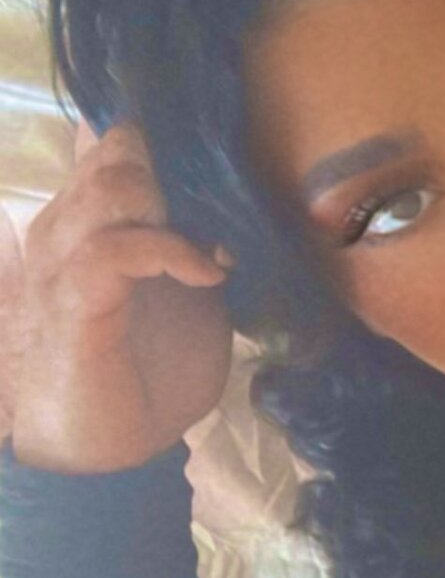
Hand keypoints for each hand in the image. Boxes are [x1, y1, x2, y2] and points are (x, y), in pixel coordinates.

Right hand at [9, 125, 233, 474]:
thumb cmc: (150, 370)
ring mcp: (64, 258)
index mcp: (96, 217)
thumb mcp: (194, 292)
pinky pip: (114, 248)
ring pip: (114, 184)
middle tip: (227, 210)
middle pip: (119, 144)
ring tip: (218, 247)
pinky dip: (172, 251)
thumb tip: (248, 204)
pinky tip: (208, 274)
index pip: (114, 134)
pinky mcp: (75, 299)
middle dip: (183, 165)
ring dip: (179, 206)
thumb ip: (203, 241)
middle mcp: (70, 225)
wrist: (108, 446)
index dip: (169, 131)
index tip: (226, 154)